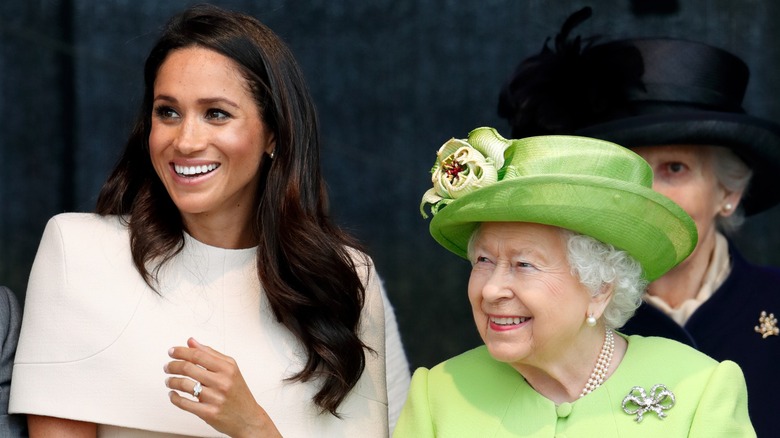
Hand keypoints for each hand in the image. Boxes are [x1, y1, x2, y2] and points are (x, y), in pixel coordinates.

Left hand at [164, 337, 281, 437]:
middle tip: (168, 366)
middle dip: (173, 365)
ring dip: (171, 381)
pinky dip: (174, 398)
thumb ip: (210, 354)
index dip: (181, 352)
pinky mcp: (208, 413)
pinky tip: (173, 394)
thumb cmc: (238, 393)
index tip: (172, 351)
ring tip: (169, 380)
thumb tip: (191, 342)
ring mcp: (215, 398)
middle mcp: (222, 382)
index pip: (198, 355)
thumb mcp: (230, 369)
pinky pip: (184, 403)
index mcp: (227, 368)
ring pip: (184, 385)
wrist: (248, 417)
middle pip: (189, 368)